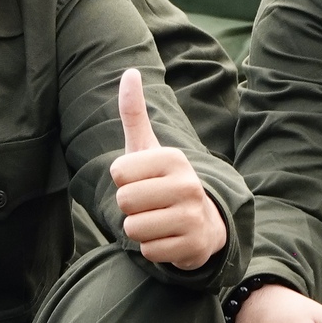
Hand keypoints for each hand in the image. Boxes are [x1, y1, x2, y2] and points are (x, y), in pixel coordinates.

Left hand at [110, 68, 226, 270]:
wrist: (203, 223)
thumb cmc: (165, 182)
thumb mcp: (149, 148)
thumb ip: (134, 112)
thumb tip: (130, 72)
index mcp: (173, 158)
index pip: (118, 172)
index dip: (123, 180)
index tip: (142, 180)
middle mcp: (187, 184)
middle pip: (124, 201)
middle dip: (129, 207)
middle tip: (149, 204)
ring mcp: (192, 216)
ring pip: (133, 228)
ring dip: (138, 229)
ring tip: (157, 221)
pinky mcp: (192, 246)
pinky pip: (148, 251)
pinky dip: (152, 248)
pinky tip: (168, 238)